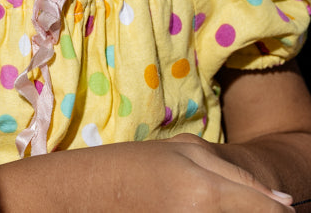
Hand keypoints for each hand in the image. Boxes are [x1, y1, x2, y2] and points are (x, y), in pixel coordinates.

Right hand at [2, 136, 295, 212]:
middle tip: (229, 201)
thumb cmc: (124, 168)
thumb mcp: (177, 153)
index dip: (281, 211)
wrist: (74, 197)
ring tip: (201, 203)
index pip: (268, 210)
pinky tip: (189, 210)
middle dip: (257, 211)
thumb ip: (233, 173)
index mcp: (206, 189)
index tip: (286, 207)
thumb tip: (285, 202)